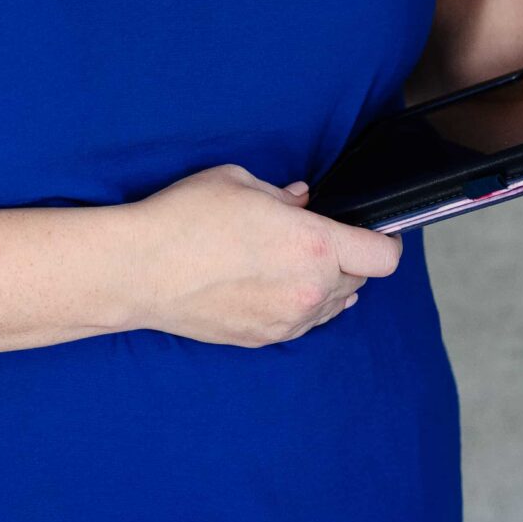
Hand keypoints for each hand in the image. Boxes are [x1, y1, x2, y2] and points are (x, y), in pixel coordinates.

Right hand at [127, 163, 401, 346]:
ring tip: (286, 262)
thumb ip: (282, 195)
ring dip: (322, 285)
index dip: (384, 241)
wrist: (138, 270)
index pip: (384, 257)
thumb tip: (300, 201)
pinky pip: (299, 324)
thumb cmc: (185, 219)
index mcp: (315, 246)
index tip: (372, 232)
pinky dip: (295, 305)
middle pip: (358, 281)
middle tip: (311, 239)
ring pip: (331, 307)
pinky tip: (266, 284)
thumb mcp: (239, 182)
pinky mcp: (262, 339)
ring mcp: (287, 321)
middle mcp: (309, 291)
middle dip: (345, 259)